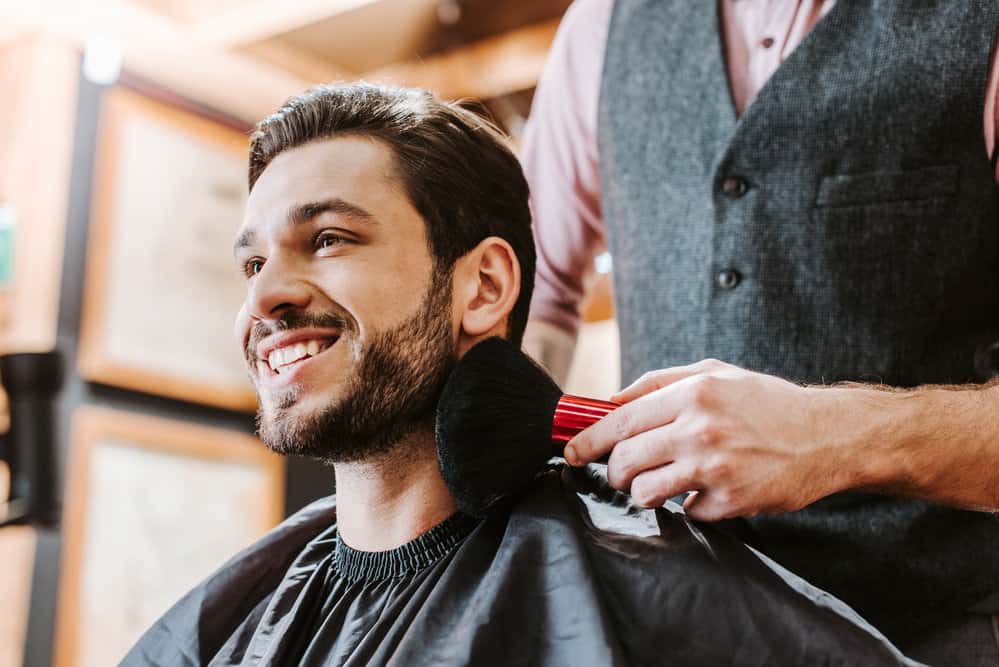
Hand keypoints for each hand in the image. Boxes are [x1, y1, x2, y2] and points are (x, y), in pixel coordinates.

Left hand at [564, 359, 860, 520]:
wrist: (825, 436)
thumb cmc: (766, 402)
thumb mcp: (714, 374)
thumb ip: (659, 383)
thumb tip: (610, 401)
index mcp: (692, 394)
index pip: (620, 421)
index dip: (587, 441)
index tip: (570, 452)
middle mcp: (700, 430)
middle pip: (624, 460)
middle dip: (613, 471)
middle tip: (621, 472)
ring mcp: (715, 469)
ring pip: (645, 491)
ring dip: (644, 491)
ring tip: (662, 483)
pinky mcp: (730, 501)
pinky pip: (686, 511)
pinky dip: (690, 504)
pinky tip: (708, 489)